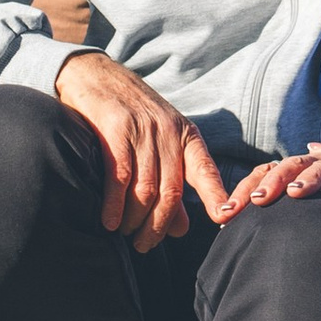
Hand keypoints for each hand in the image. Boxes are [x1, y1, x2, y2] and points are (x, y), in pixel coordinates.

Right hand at [55, 51, 231, 247]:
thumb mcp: (159, 143)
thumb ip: (173, 184)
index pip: (206, 169)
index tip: (224, 217)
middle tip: (144, 246)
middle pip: (171, 191)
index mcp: (186, 135)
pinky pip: (118, 177)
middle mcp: (168, 132)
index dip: (216, 195)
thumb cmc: (130, 115)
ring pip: (145, 188)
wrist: (95, 73)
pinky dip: (114, 205)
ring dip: (135, 220)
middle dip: (158, 226)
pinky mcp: (114, 130)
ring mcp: (142, 130)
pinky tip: (109, 222)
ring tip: (126, 236)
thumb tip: (182, 230)